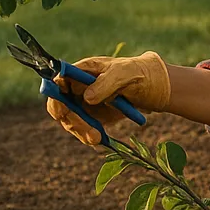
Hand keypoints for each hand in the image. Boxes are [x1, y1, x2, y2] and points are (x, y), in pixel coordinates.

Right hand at [46, 51, 170, 144]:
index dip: (55, 93)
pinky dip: (88, 136)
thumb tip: (86, 97)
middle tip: (87, 130)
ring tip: (96, 138)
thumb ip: (106, 82)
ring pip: (70, 120)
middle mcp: (78, 87)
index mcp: (83, 70)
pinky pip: (83, 129)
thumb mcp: (126, 73)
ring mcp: (84, 103)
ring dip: (80, 131)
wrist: (154, 88)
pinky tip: (99, 140)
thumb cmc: (139, 73)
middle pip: (60, 104)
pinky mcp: (92, 117)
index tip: (62, 108)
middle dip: (70, 119)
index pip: (59, 80)